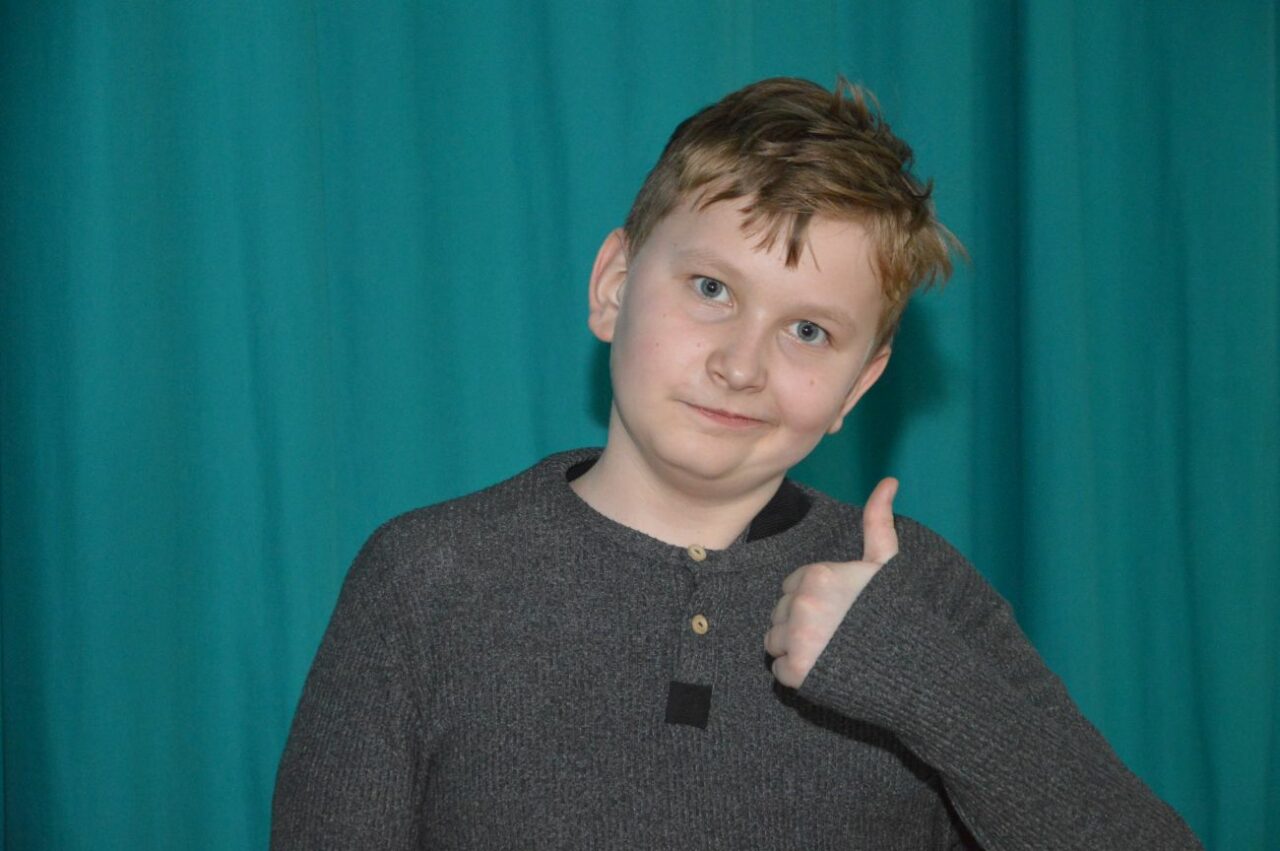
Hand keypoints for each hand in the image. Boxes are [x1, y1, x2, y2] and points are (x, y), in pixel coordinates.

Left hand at [764, 477, 899, 688]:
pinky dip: (798, 677)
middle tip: (836, 634)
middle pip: (779, 615)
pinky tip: (826, 672)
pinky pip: (780, 673)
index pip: (790, 587)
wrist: (914, 667)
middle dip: (800, 625)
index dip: (812, 601)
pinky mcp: (799, 672)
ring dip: (795, 650)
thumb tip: (888, 480)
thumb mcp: (887, 564)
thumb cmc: (897, 613)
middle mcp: (802, 604)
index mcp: (816, 575)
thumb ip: (878, 522)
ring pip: (774, 643)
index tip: (838, 611)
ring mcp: (798, 639)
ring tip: (830, 652)